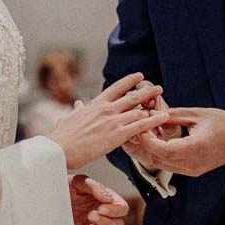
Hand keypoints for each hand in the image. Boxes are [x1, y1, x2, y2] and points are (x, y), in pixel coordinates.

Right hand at [46, 74, 168, 169]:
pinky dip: (152, 121)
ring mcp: (113, 121)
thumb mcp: (69, 118)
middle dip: (146, 91)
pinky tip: (162, 118)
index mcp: (95, 104)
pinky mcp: (117, 135)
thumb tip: (78, 104)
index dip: (129, 81)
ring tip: (164, 105)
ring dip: (152, 107)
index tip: (139, 76)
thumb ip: (77, 110)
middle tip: (158, 87)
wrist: (60, 148)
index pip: (116, 88)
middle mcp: (106, 109)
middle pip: (132, 97)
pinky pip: (140, 126)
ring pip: (138, 111)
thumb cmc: (62, 136)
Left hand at [69, 174, 128, 224]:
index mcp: (107, 199)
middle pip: (119, 224)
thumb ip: (95, 187)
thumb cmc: (67, 187)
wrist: (51, 198)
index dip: (115, 210)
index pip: (122, 207)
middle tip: (91, 215)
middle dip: (107, 222)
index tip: (101, 208)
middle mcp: (105, 213)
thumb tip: (108, 198)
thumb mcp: (79, 182)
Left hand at [138, 107, 224, 178]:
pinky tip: (161, 141)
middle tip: (141, 127)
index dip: (147, 139)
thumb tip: (151, 114)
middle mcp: (192, 163)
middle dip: (146, 144)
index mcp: (195, 148)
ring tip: (150, 132)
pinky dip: (161, 155)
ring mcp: (193, 170)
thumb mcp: (197, 114)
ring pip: (162, 165)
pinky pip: (170, 166)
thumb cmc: (224, 123)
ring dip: (152, 150)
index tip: (142, 125)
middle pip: (158, 159)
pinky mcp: (193, 171)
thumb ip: (173, 116)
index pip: (162, 149)